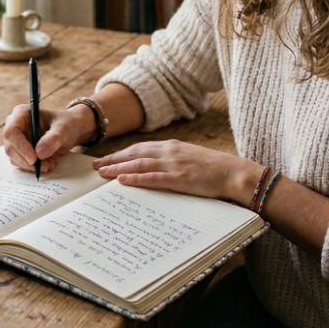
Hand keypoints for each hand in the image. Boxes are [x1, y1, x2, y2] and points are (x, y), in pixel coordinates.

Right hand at [2, 103, 94, 174]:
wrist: (69, 130)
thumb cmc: (65, 124)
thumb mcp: (64, 128)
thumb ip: (53, 138)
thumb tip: (39, 153)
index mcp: (21, 114)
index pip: (11, 131)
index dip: (20, 146)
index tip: (34, 159)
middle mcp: (15, 126)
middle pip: (10, 147)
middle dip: (27, 160)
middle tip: (45, 166)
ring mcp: (16, 140)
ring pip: (15, 158)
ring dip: (32, 165)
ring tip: (51, 162)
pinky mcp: (20, 151)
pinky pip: (22, 163)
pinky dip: (34, 167)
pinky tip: (48, 162)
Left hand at [93, 139, 255, 200]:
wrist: (234, 173)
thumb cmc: (214, 169)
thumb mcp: (190, 158)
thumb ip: (172, 160)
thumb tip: (155, 167)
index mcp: (172, 146)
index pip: (140, 148)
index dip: (120, 153)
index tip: (105, 158)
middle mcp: (169, 152)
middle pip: (134, 153)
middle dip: (113, 159)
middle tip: (95, 166)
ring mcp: (173, 164)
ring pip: (139, 164)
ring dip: (118, 168)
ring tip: (102, 173)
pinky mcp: (179, 178)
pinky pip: (153, 178)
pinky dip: (136, 178)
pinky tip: (123, 181)